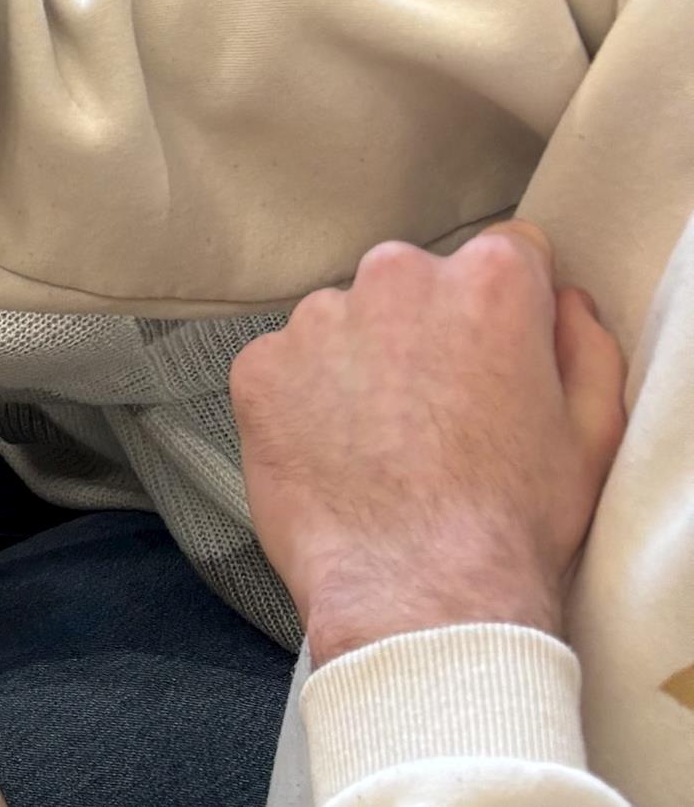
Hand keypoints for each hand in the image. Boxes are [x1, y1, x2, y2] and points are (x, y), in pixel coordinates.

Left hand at [231, 222, 627, 665]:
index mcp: (487, 283)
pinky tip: (334, 458)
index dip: (510, 311)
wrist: (418, 594)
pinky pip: (288, 368)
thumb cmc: (512, 521)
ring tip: (383, 448)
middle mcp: (394, 278)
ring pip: (346, 325)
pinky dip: (304, 403)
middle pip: (415, 287)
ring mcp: (317, 319)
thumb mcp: (591, 431)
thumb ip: (583, 343)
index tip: (501, 356)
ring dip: (361, 367)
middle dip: (428, 334)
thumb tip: (559, 301)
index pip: (507, 255)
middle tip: (439, 415)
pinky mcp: (259, 365)